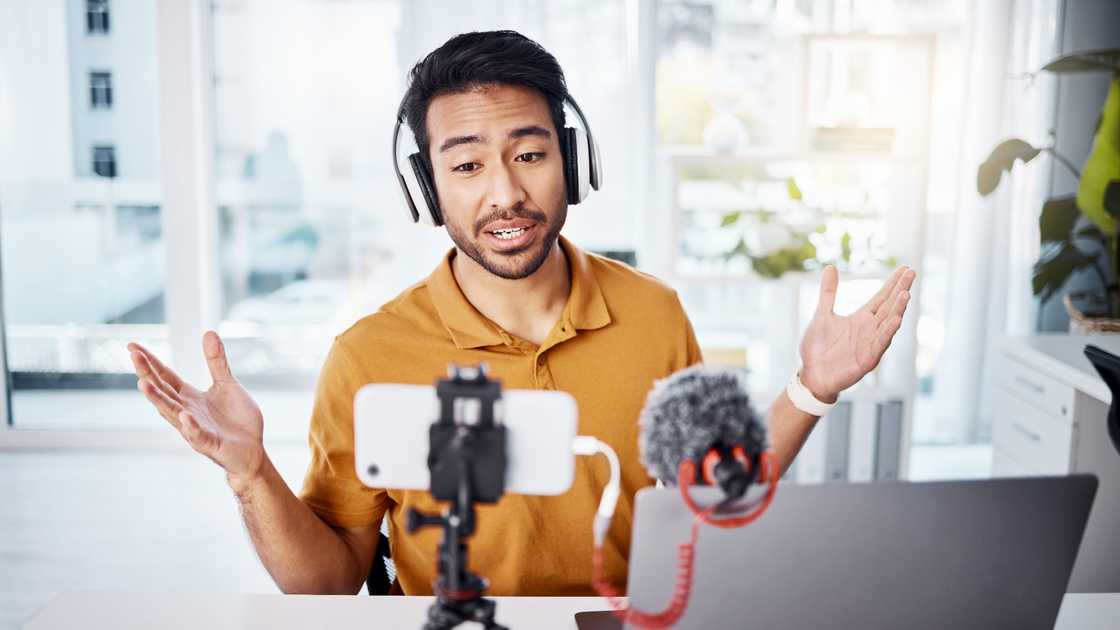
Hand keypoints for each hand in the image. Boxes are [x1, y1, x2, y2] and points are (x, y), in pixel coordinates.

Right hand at [128, 331, 265, 484]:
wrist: (253, 451)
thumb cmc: (237, 419)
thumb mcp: (227, 384)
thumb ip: (216, 362)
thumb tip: (208, 331)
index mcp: (190, 397)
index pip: (165, 377)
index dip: (150, 362)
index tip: (132, 345)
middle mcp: (186, 412)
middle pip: (163, 391)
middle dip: (147, 374)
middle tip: (133, 355)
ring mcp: (196, 429)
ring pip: (172, 413)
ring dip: (158, 399)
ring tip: (143, 384)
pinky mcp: (211, 444)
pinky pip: (197, 435)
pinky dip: (190, 426)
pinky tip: (184, 415)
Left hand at [798, 265, 915, 401]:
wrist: (811, 375)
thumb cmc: (818, 347)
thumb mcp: (822, 314)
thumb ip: (828, 292)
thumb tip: (830, 267)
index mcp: (861, 319)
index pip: (881, 297)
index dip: (893, 284)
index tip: (905, 268)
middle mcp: (870, 330)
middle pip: (889, 307)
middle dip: (900, 290)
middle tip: (911, 272)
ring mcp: (870, 344)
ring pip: (888, 324)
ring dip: (898, 310)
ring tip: (906, 293)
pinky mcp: (867, 360)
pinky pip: (880, 344)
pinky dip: (887, 332)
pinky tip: (896, 320)